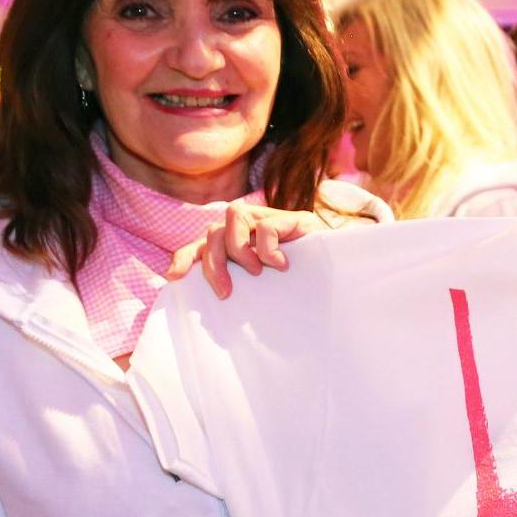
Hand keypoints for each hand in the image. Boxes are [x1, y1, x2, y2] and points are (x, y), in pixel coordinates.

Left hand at [167, 204, 331, 298]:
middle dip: (213, 264)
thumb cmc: (302, 286)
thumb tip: (217, 300)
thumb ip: (241, 286)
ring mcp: (270, 220)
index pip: (202, 243)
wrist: (342, 272)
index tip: (174, 278)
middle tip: (225, 293)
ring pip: (233, 216)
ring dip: (238, 249)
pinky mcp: (293, 218)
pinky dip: (268, 249)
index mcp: (239, 243)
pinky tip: (282, 266)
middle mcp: (250, 228)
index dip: (186, 257)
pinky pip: (266, 226)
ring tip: (257, 272)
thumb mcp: (265, 291)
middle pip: (213, 232)